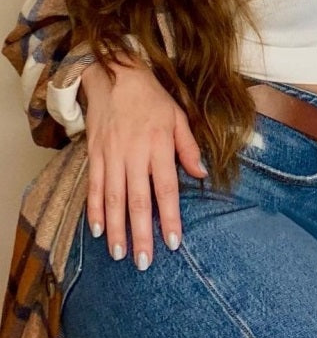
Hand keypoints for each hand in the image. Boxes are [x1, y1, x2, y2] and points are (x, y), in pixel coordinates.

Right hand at [82, 58, 206, 269]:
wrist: (116, 75)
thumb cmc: (152, 99)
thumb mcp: (178, 116)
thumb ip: (189, 147)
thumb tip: (201, 173)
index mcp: (159, 146)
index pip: (166, 189)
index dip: (170, 217)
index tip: (173, 243)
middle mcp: (135, 154)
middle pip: (138, 201)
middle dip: (141, 234)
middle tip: (143, 262)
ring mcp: (112, 155)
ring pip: (113, 199)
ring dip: (117, 229)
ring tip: (119, 254)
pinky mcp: (95, 154)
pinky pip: (94, 187)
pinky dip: (94, 210)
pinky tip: (98, 231)